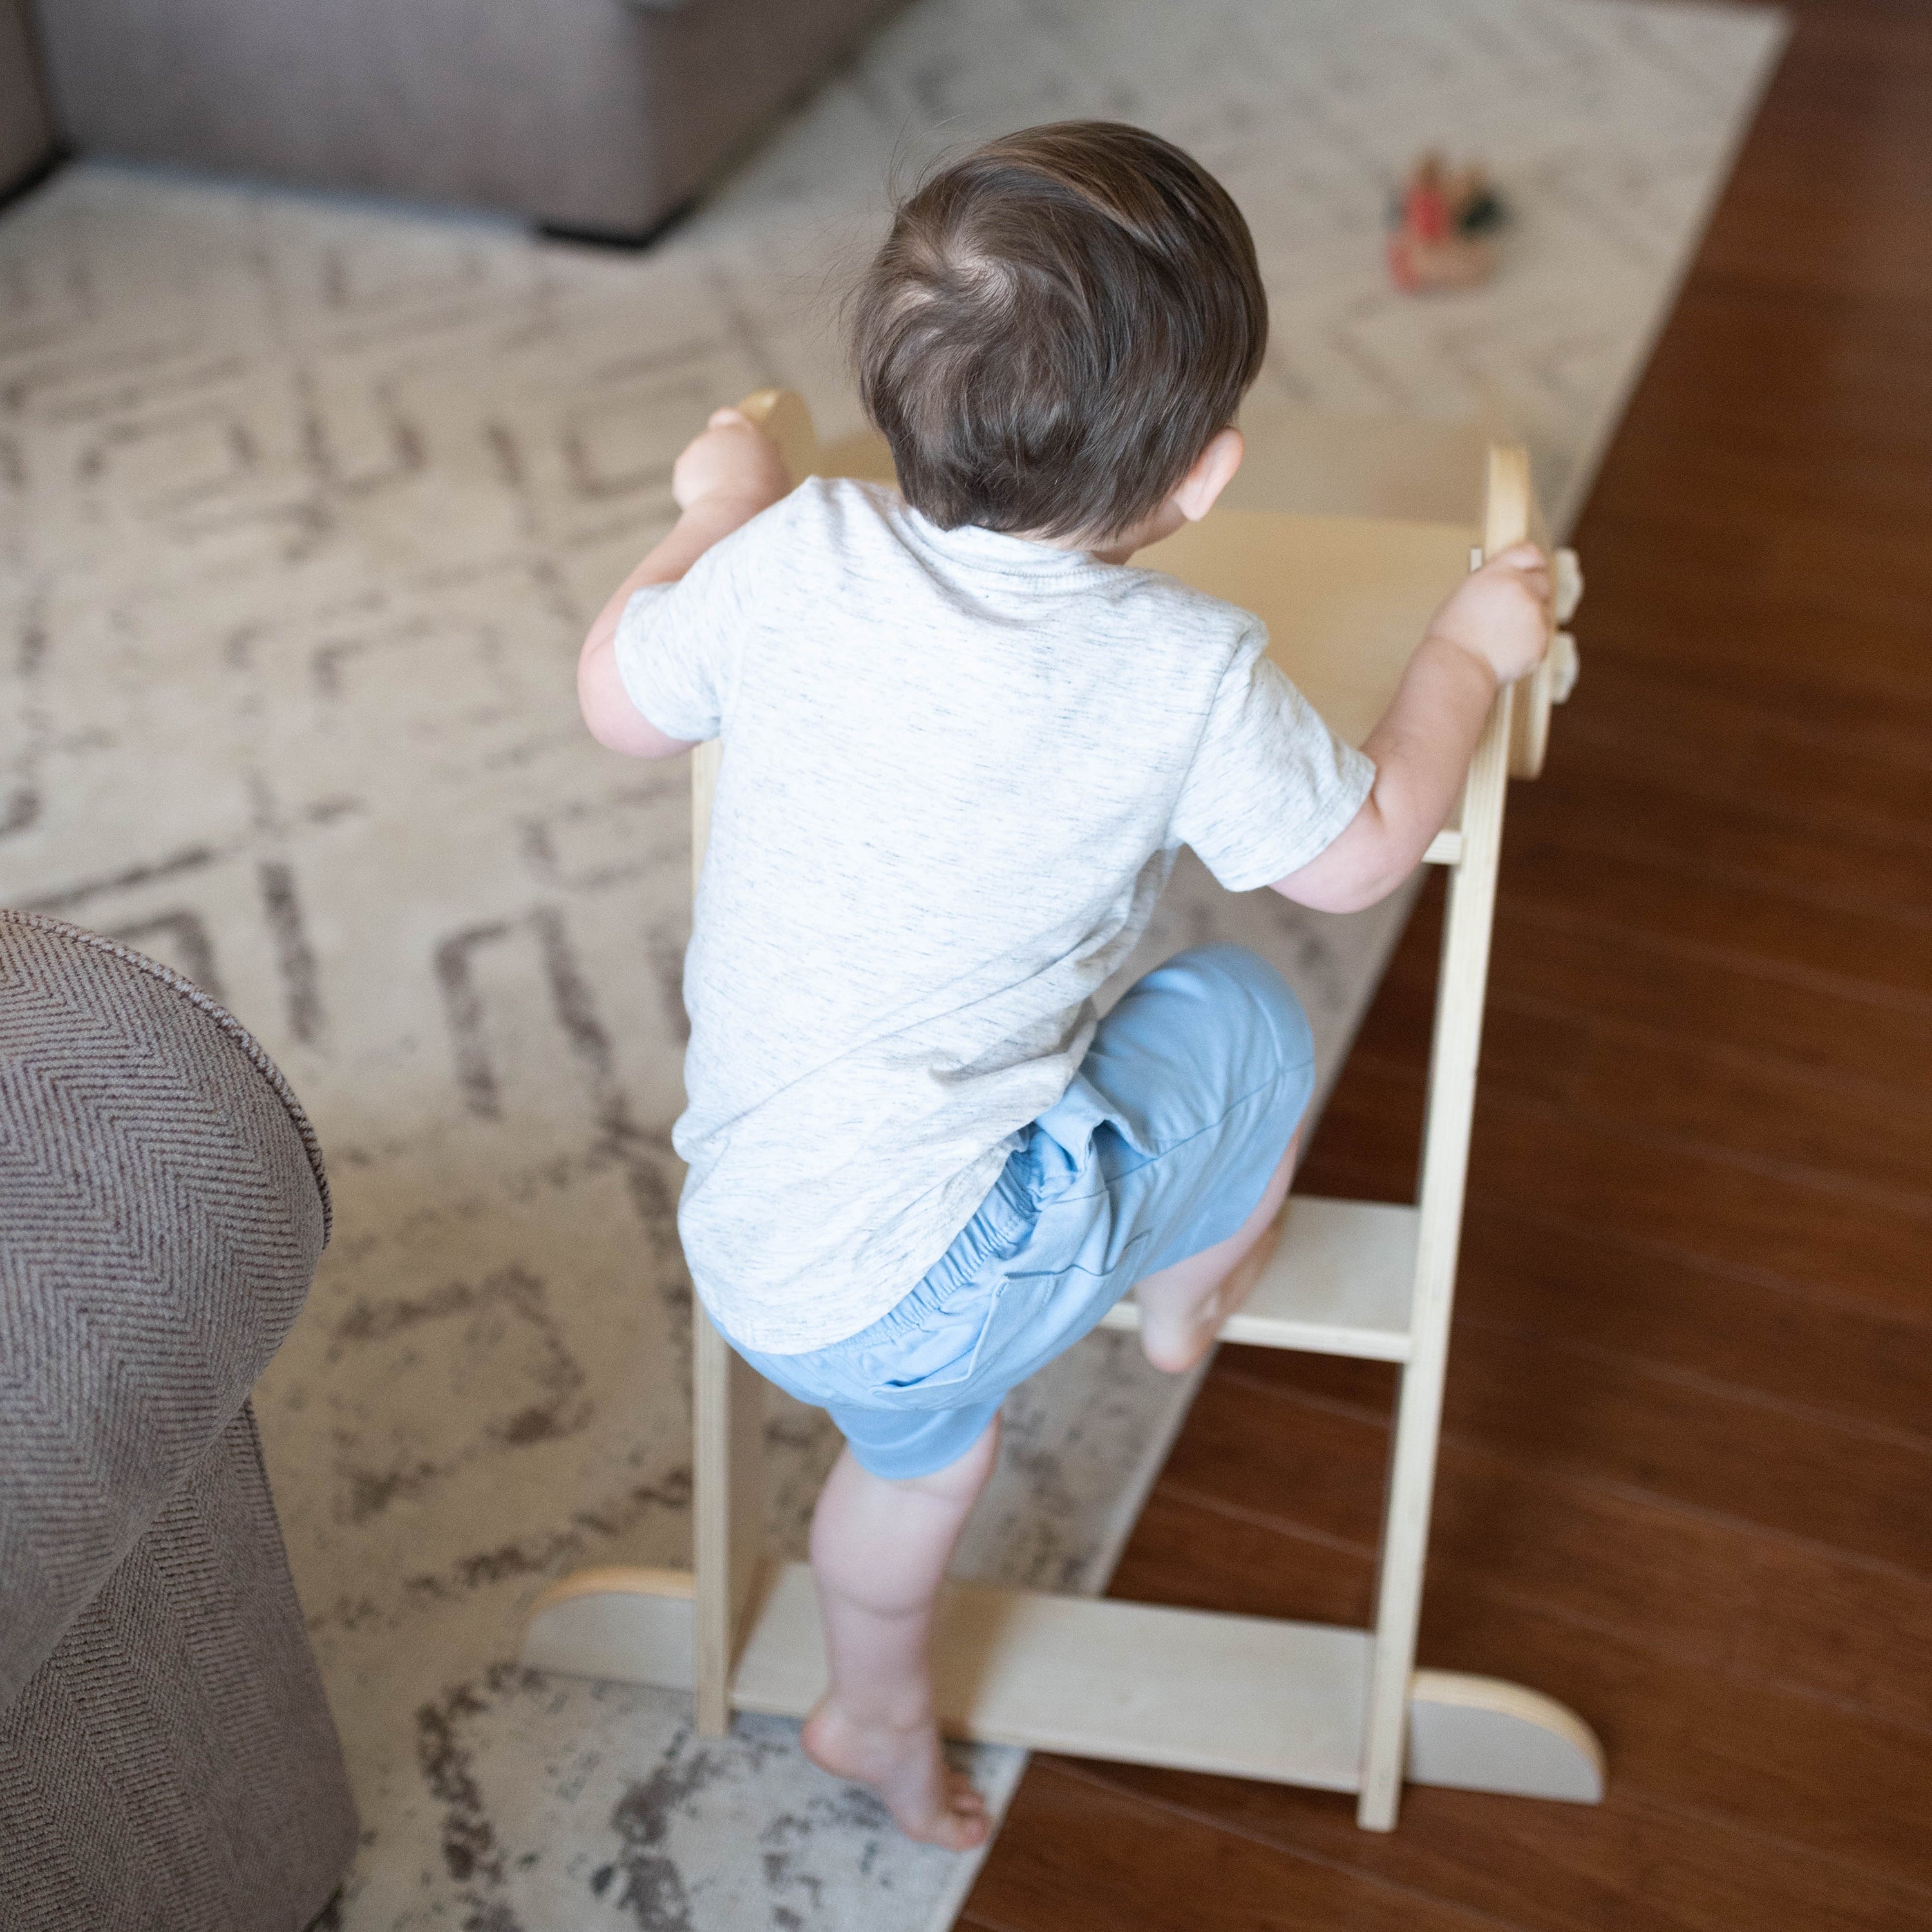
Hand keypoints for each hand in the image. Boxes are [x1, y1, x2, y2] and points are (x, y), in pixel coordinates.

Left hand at [671, 407, 790, 515]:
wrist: (735, 515)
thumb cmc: (764, 499)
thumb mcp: (779, 475)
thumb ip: (769, 458)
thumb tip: (769, 452)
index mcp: (747, 432)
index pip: (728, 416)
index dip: (725, 425)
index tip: (727, 439)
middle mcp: (720, 434)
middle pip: (714, 441)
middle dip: (718, 458)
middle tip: (728, 481)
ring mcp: (698, 447)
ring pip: (700, 460)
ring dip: (706, 474)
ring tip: (721, 498)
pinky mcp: (682, 465)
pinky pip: (688, 477)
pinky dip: (694, 488)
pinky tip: (708, 503)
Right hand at [1424, 541, 1551, 684]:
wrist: (1458, 667)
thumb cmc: (1452, 635)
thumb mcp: (1465, 593)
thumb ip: (1493, 583)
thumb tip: (1507, 585)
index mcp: (1498, 573)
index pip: (1529, 553)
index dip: (1531, 561)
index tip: (1533, 567)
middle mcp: (1521, 588)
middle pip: (1543, 581)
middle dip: (1532, 591)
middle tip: (1514, 608)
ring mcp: (1535, 614)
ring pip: (1544, 610)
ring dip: (1531, 618)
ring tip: (1504, 634)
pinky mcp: (1542, 638)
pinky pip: (1542, 635)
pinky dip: (1530, 641)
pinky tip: (1508, 648)